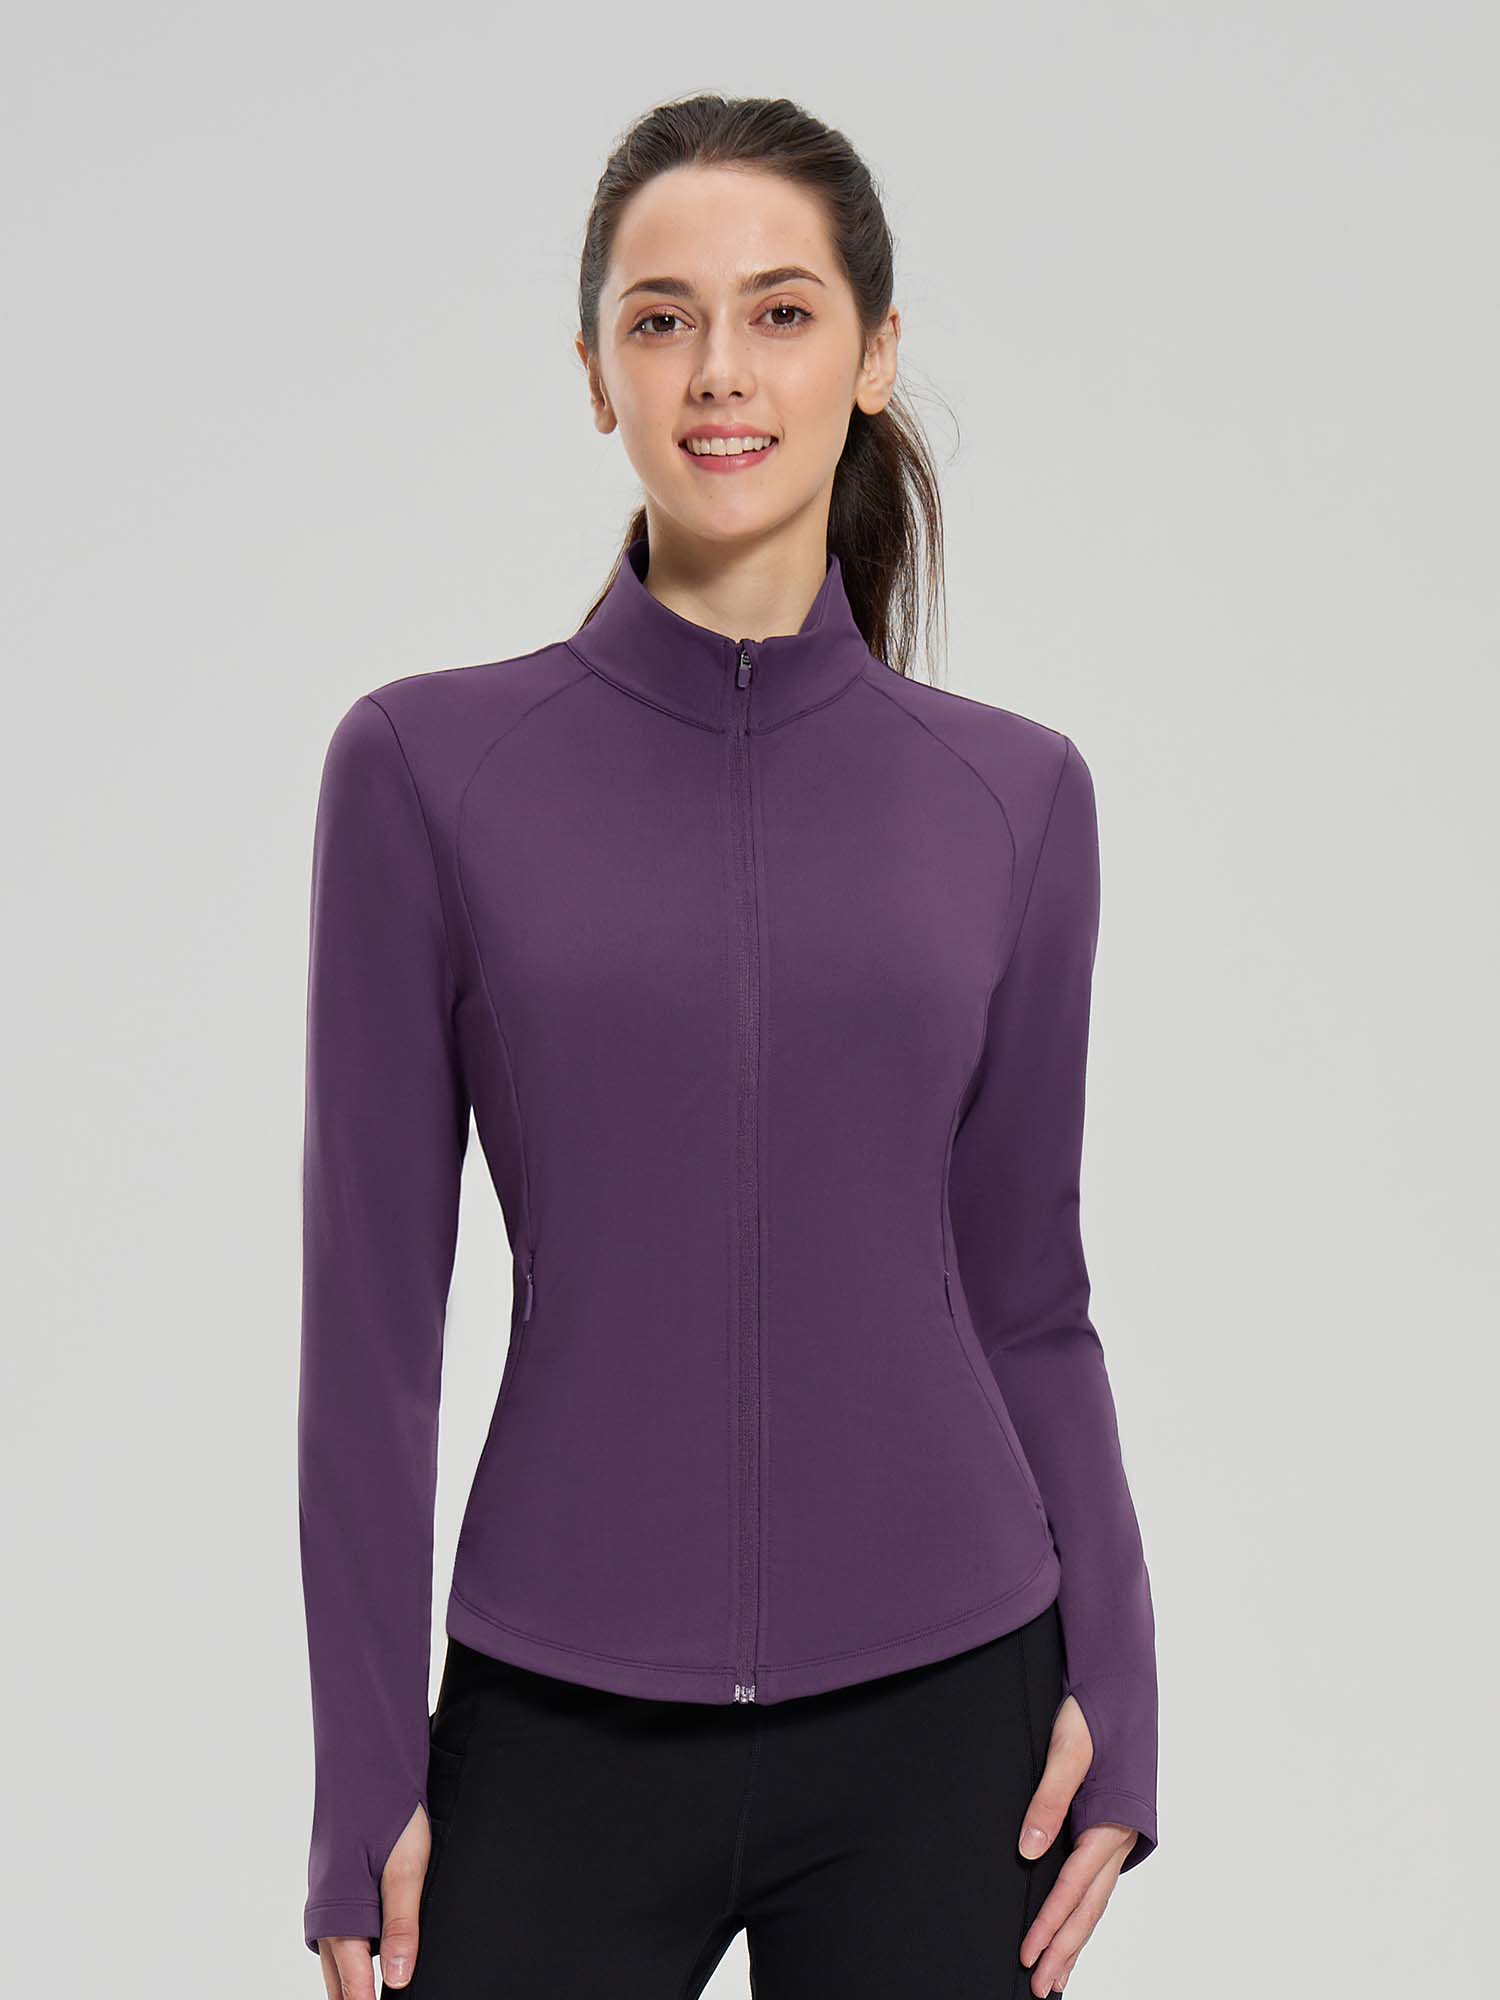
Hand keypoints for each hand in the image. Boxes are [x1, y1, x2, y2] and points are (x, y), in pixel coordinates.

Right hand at [315, 1803, 430, 1996]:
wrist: (363, 1760)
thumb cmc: (386, 1809)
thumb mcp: (406, 1867)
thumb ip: (401, 1924)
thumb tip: (398, 1979)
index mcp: (340, 1912)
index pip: (353, 1982)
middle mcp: (325, 1909)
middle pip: (337, 1976)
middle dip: (353, 1997)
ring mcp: (326, 1894)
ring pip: (336, 1953)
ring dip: (350, 1977)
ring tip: (368, 1995)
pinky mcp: (333, 1880)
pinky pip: (337, 1928)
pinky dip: (349, 1951)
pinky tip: (368, 1950)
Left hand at [1015, 1694, 1137, 1994]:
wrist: (1121, 1681)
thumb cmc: (1095, 1710)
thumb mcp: (1068, 1747)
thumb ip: (1049, 1798)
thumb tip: (1027, 1851)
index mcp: (1110, 1821)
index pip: (1074, 1886)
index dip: (1050, 1922)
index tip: (1027, 1954)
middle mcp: (1117, 1836)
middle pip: (1089, 1906)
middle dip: (1065, 1949)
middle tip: (1042, 1988)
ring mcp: (1116, 1834)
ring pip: (1095, 1900)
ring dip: (1075, 1939)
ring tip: (1056, 1978)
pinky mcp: (1108, 1826)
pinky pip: (1095, 1881)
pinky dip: (1082, 1911)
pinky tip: (1071, 1929)